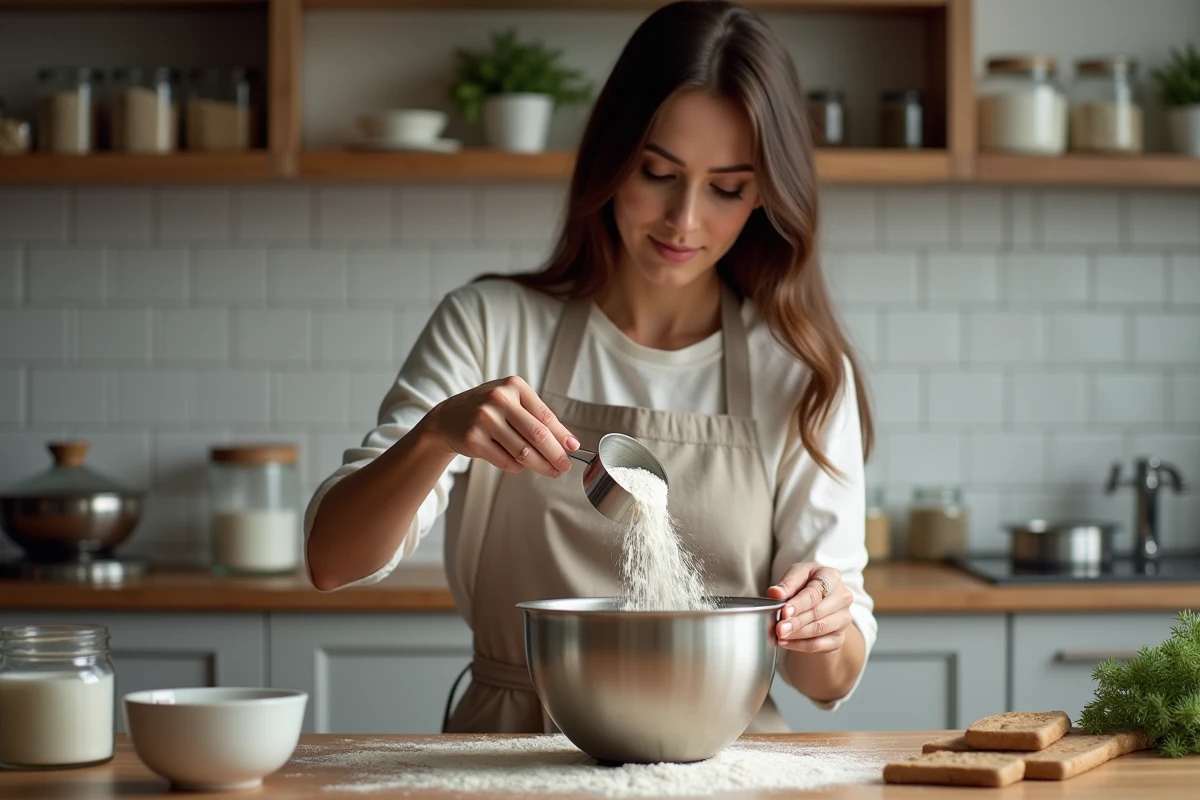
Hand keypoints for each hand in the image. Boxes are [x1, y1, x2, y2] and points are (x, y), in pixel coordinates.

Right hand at [425, 375, 579, 477]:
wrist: (448, 417)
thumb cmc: (489, 411)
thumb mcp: (513, 403)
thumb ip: (539, 419)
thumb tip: (570, 443)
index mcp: (514, 386)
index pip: (545, 416)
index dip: (562, 436)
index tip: (573, 449)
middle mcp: (498, 399)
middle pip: (537, 435)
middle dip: (555, 455)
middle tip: (564, 467)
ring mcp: (484, 419)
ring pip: (523, 452)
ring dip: (540, 465)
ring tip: (549, 470)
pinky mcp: (473, 439)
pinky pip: (506, 461)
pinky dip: (517, 467)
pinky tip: (519, 464)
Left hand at [766, 564, 853, 653]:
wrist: (817, 599)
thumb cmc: (806, 584)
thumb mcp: (795, 576)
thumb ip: (786, 585)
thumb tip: (775, 593)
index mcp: (832, 577)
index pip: (815, 593)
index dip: (799, 604)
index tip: (784, 612)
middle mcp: (843, 597)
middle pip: (818, 612)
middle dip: (796, 621)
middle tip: (779, 628)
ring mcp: (844, 618)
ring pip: (819, 629)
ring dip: (797, 634)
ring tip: (780, 634)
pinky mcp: (839, 637)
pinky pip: (820, 644)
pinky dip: (801, 645)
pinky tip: (786, 643)